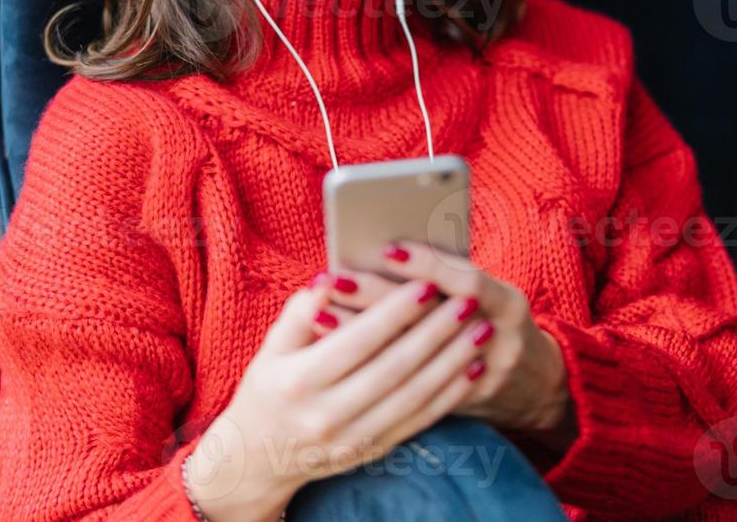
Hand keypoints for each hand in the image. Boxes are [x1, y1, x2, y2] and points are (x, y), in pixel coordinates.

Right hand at [184, 275, 494, 520]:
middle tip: (467, 301)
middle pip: (394, 368)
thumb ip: (300, 312)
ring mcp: (352, 438)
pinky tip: (471, 369)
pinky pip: (419, 421)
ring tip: (480, 330)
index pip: (357, 341)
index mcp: (298, 382)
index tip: (426, 283)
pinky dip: (449, 395)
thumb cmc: (267, 390)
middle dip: (436, 333)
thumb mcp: (270, 349)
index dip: (395, 312)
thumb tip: (330, 277)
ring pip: (414, 396)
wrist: (256, 459)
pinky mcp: (372, 452)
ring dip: (452, 362)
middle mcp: (326, 415)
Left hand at [311, 241, 573, 436]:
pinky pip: (405, 389)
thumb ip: (447, 273)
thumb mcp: (485, 293)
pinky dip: (368, 368)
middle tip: (333, 277)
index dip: (428, 265)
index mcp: (508, 304)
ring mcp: (479, 382)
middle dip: (378, 297)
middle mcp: (499, 344)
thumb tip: (387, 249)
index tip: (386, 248)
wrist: (530, 388)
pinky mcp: (455, 410)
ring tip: (320, 312)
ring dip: (363, 333)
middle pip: (432, 320)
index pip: (468, 283)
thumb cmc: (493, 322)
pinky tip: (333, 350)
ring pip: (415, 361)